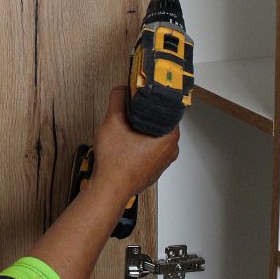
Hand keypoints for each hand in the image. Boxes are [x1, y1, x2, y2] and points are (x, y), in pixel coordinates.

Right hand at [90, 87, 179, 201]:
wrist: (109, 189)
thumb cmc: (115, 163)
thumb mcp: (113, 121)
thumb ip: (118, 99)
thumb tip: (122, 89)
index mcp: (169, 137)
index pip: (167, 109)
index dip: (152, 101)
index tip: (143, 96)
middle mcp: (170, 151)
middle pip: (160, 123)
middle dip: (145, 116)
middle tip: (130, 112)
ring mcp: (162, 162)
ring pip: (154, 137)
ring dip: (141, 131)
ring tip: (126, 129)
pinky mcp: (153, 170)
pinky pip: (149, 151)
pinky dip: (139, 145)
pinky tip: (126, 145)